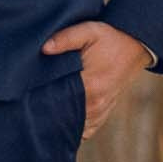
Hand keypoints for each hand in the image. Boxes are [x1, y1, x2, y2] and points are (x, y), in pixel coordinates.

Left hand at [40, 21, 151, 140]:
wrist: (135, 45)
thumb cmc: (109, 38)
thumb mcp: (89, 30)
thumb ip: (66, 38)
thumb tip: (44, 48)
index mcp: (90, 85)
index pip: (59, 101)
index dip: (42, 102)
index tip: (27, 100)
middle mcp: (96, 103)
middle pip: (64, 118)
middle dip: (47, 116)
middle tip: (30, 110)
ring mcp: (100, 111)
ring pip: (74, 128)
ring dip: (59, 123)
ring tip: (41, 117)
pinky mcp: (103, 114)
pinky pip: (85, 131)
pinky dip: (72, 129)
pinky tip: (58, 125)